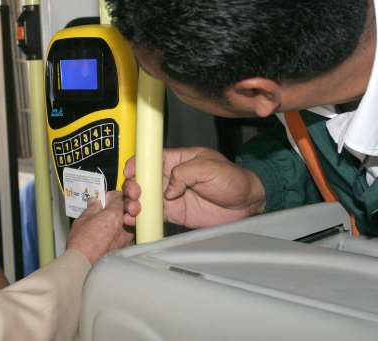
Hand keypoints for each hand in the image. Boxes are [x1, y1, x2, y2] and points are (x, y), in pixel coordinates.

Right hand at [66, 191, 133, 263]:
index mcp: (114, 214)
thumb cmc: (81, 243)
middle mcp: (124, 225)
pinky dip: (123, 230)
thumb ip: (92, 208)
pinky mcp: (124, 248)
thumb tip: (95, 203)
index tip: (105, 199)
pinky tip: (113, 231)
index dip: (111, 196)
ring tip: (113, 219)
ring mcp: (126, 237)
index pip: (119, 197)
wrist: (83, 263)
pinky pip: (128, 234)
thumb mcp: (83, 219)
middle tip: (110, 207)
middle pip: (130, 208)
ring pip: (132, 221)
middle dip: (122, 205)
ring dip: (125, 218)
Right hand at [122, 147, 265, 227]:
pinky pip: (154, 215)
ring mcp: (171, 196)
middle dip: (132, 185)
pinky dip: (141, 218)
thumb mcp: (209, 167)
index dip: (137, 164)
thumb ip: (185, 173)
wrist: (247, 203)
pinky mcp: (175, 213)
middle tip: (135, 193)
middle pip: (142, 179)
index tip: (130, 172)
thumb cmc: (233, 178)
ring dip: (133, 203)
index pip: (150, 158)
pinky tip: (134, 220)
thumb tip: (168, 188)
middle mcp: (171, 177)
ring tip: (133, 209)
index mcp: (178, 160)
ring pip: (144, 198)